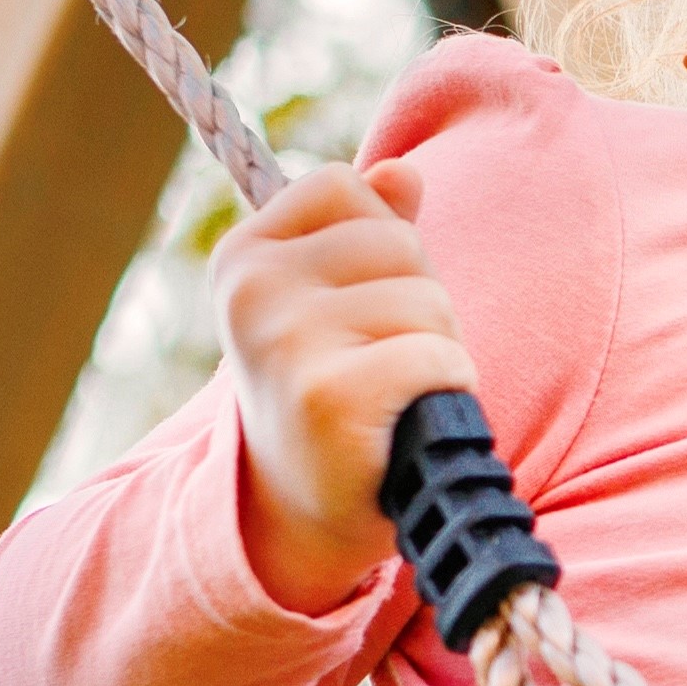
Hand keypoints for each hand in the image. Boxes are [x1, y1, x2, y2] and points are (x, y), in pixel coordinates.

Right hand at [216, 166, 480, 613]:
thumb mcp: (333, 302)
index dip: (383, 245)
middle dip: (417, 302)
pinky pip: (437, 358)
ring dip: (434, 351)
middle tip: (376, 364)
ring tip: (388, 395)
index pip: (347, 187)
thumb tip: (404, 169)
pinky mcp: (328, 394)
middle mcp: (249, 289)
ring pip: (427, 300)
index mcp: (243, 254)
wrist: (299, 516)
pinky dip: (443, 391)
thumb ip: (367, 229)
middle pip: (399, 241)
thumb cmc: (328, 393)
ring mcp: (283, 340)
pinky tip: (400, 424)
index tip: (356, 306)